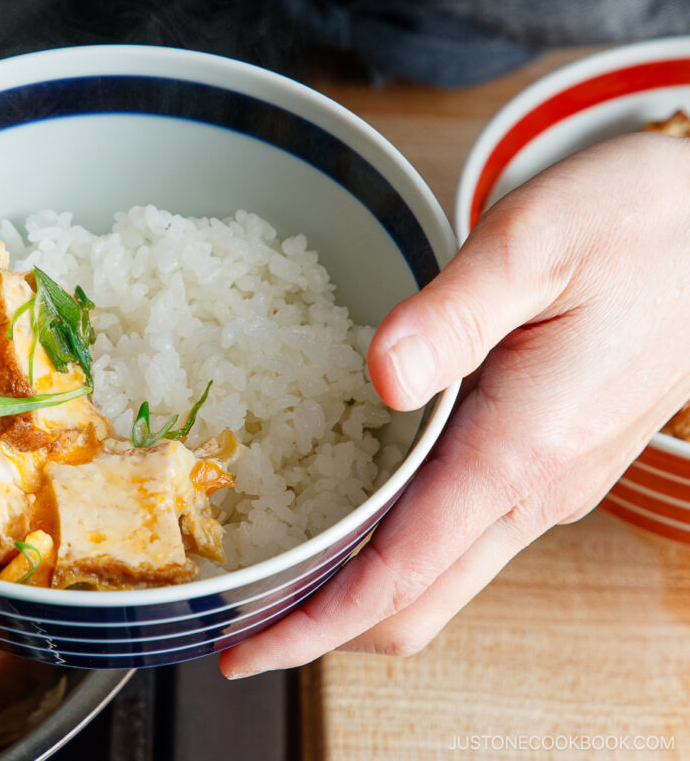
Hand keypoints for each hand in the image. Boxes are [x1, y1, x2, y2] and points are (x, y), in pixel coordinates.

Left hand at [218, 132, 689, 676]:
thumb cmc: (635, 224)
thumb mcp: (533, 245)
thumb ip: (451, 318)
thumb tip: (382, 376)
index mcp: (522, 449)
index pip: (400, 577)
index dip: (314, 626)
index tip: (245, 650)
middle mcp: (535, 488)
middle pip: (417, 602)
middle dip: (322, 628)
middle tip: (239, 623)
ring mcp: (545, 483)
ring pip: (439, 578)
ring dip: (355, 593)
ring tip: (277, 575)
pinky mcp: (546, 463)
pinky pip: (460, 538)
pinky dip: (394, 554)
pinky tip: (348, 519)